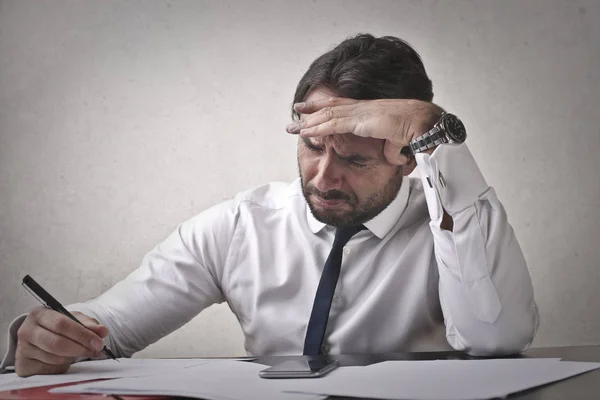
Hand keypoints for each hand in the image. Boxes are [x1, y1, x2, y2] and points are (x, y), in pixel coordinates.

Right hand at [15, 306, 107, 376]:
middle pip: (57, 343)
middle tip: (96, 351)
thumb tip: (103, 331)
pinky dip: (62, 365)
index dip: (82, 335)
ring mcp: (22, 348)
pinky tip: (64, 359)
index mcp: (39, 314)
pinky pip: (49, 369)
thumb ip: (89, 324)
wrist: (37, 338)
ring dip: (73, 357)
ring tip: (79, 352)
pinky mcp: (23, 365)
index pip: (62, 324)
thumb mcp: (73, 319)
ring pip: (55, 358)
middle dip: (81, 348)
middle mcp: (26, 330)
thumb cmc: (57, 327)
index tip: (99, 342)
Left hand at [286, 97, 443, 164]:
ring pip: (327, 115)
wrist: (426, 123)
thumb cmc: (418, 131)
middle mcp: (364, 108)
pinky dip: (317, 128)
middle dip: (312, 109)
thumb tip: (394, 159)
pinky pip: (333, 124)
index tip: (314, 110)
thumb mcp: (401, 143)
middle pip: (332, 107)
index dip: (328, 108)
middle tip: (296, 109)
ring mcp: (361, 113)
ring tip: (291, 126)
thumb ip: (393, 150)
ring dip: (308, 121)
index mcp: (372, 111)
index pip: (345, 106)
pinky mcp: (360, 121)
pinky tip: (304, 131)